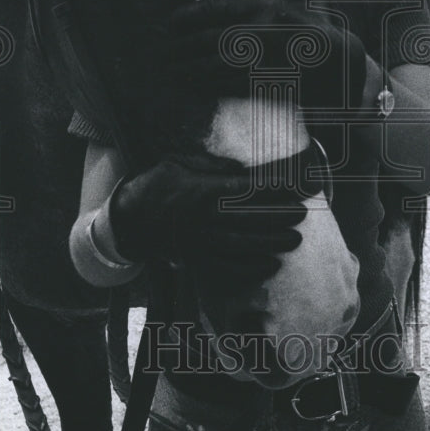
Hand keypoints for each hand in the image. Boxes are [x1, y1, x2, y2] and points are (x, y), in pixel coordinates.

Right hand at [109, 158, 305, 293]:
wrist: (127, 220)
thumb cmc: (156, 184)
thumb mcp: (178, 162)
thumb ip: (211, 164)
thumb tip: (241, 167)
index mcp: (201, 191)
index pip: (245, 190)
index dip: (272, 189)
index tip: (293, 187)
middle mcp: (203, 219)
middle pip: (249, 219)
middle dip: (279, 217)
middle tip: (302, 214)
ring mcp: (200, 243)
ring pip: (243, 246)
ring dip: (272, 243)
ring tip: (295, 239)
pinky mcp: (196, 261)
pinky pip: (227, 268)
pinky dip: (251, 269)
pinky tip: (271, 265)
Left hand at [165, 0, 367, 110]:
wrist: (346, 73)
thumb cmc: (317, 29)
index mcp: (273, 5)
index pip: (222, 8)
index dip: (191, 16)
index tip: (170, 23)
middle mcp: (271, 31)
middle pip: (215, 38)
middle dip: (185, 46)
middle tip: (164, 50)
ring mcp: (272, 60)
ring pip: (220, 64)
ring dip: (191, 68)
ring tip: (171, 69)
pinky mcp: (274, 85)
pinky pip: (232, 86)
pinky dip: (208, 86)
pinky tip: (192, 86)